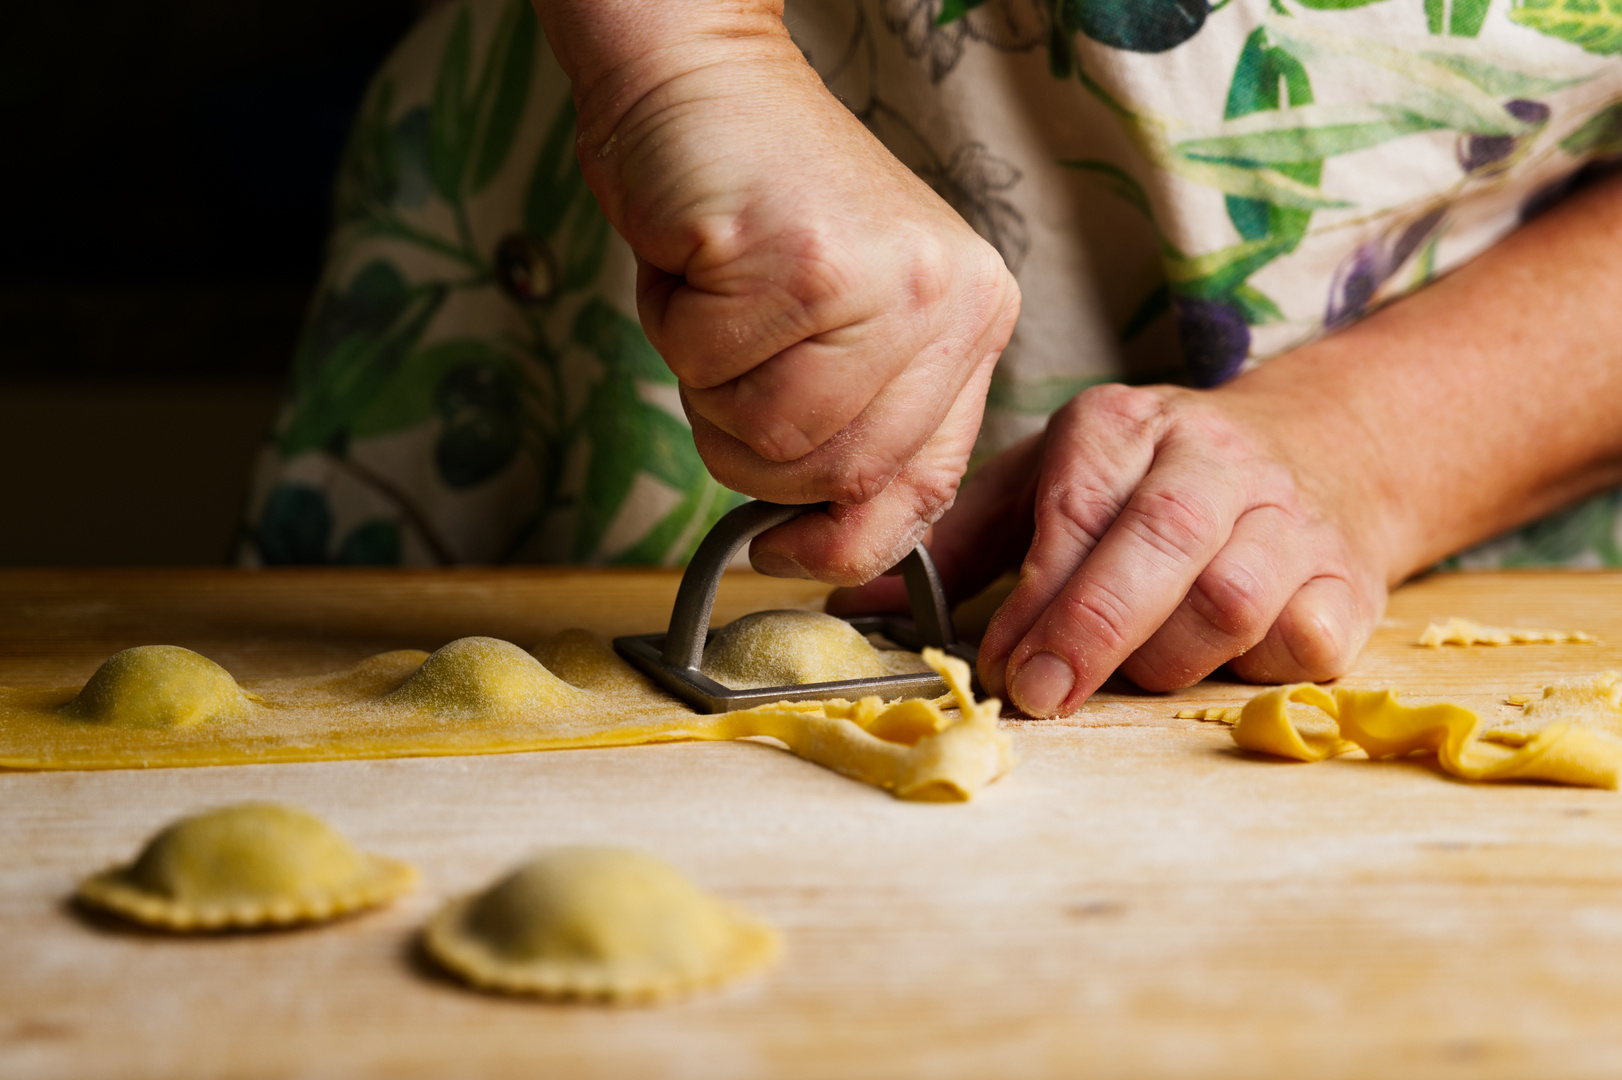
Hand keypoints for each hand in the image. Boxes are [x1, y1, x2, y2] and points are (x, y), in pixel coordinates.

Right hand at [539, 0, 1020, 584]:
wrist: (699, 83)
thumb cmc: (761, 213)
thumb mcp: (846, 327)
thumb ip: (859, 429)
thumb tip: (824, 548)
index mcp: (974, 321)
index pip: (926, 487)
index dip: (849, 543)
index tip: (785, 552)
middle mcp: (947, 302)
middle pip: (836, 476)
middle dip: (753, 448)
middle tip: (730, 364)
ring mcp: (880, 280)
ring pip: (767, 437)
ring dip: (709, 389)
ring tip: (721, 305)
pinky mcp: (798, 260)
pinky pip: (707, 371)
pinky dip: (675, 332)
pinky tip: (698, 267)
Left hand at [831, 379, 1396, 715]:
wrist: (1323, 450)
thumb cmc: (1154, 483)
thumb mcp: (1052, 481)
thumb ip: (964, 540)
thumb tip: (858, 603)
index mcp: (1124, 426)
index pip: (1072, 512)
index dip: (1036, 599)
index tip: (996, 667)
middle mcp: (1211, 459)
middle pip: (1157, 548)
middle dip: (1091, 632)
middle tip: (1043, 694)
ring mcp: (1289, 516)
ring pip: (1230, 601)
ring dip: (1167, 658)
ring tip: (1132, 675)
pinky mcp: (1348, 579)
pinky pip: (1304, 639)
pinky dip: (1259, 669)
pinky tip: (1223, 666)